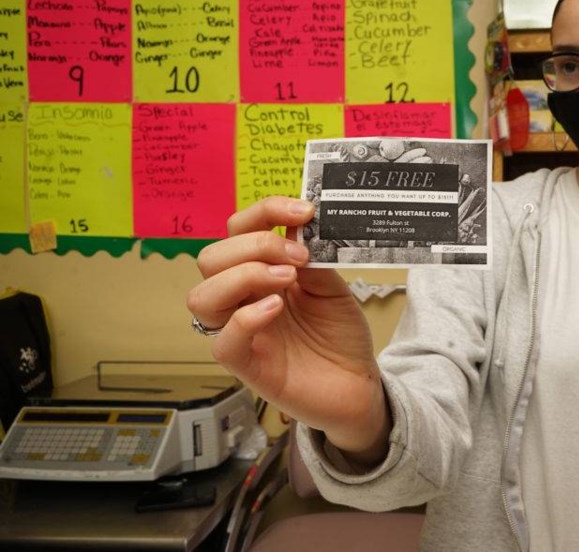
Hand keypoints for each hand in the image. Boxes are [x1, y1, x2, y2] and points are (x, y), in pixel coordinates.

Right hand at [186, 196, 389, 464]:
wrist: (359, 384)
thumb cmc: (341, 335)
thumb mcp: (332, 286)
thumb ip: (311, 258)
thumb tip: (297, 225)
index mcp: (260, 273)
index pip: (237, 231)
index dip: (263, 212)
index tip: (304, 211)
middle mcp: (242, 299)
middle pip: (211, 258)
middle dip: (255, 245)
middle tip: (298, 256)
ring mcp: (241, 332)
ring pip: (202, 297)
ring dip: (244, 275)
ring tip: (288, 280)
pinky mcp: (247, 366)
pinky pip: (222, 341)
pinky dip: (245, 317)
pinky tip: (277, 308)